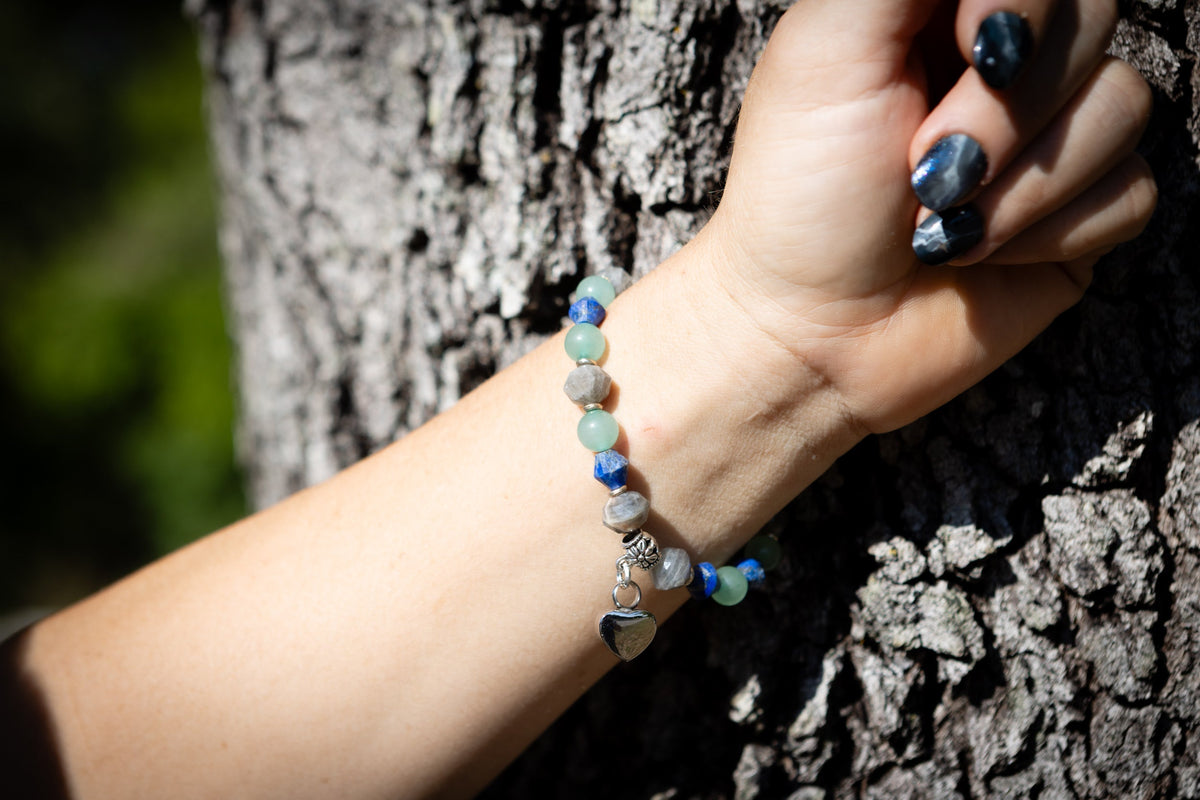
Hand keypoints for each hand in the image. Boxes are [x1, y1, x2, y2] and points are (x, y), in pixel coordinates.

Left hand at [703, 0, 1155, 433]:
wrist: (808, 334)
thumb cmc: (800, 192)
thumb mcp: (828, 46)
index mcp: (939, 10)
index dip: (1023, 2)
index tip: (975, 48)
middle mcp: (1002, 64)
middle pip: (1095, 17)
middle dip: (1004, 110)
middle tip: (923, 169)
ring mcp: (1048, 138)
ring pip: (1125, 105)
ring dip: (1018, 184)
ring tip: (939, 228)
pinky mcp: (1078, 216)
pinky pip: (1130, 192)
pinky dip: (1046, 234)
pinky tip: (978, 260)